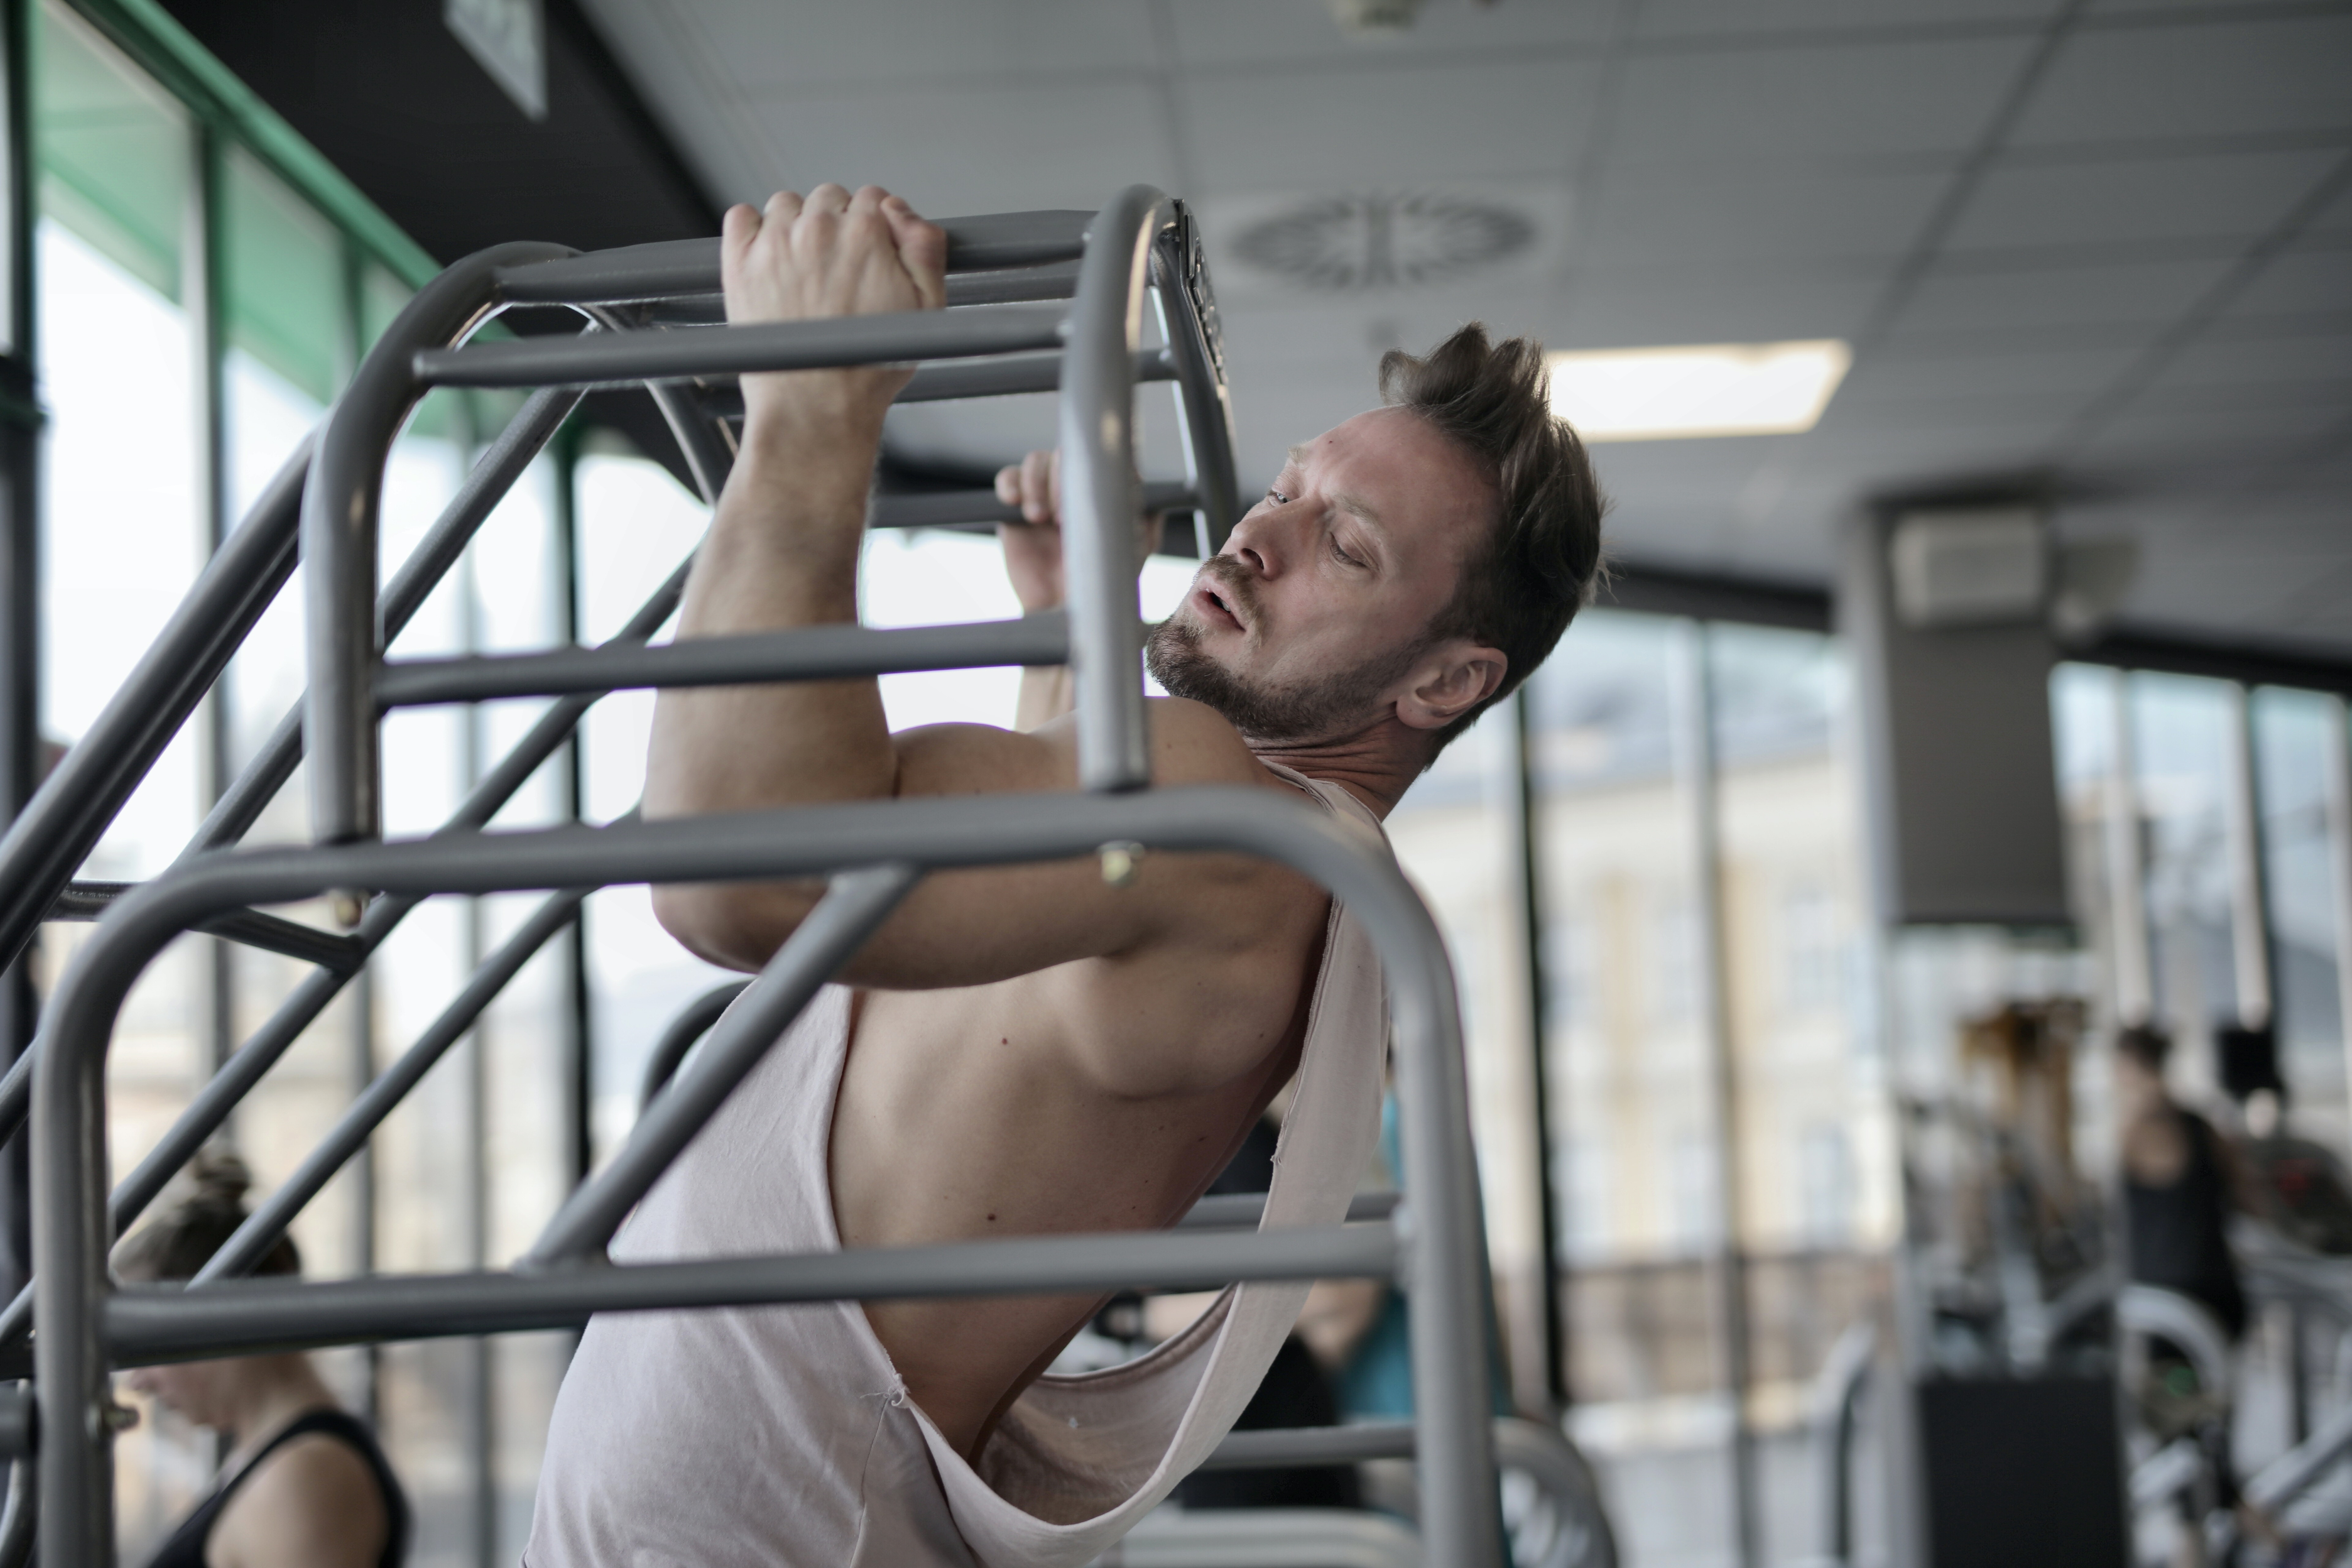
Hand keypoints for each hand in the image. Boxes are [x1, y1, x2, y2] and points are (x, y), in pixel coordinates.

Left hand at [721, 184, 945, 435]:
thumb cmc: (869, 368)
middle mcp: (818, 229)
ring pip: (786, 204)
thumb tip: (901, 210)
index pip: (872, 197)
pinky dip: (752, 230)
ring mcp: (774, 243)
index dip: (874, 224)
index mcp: (865, 234)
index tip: (869, 250)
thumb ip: (925, 248)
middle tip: (838, 267)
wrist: (816, 408)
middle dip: (837, 223)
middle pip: (829, 197)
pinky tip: (769, 260)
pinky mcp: (739, 262)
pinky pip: (741, 217)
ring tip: (804, 268)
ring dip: (796, 224)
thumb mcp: (927, 309)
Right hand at [994, 448, 1166, 614]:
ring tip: (1039, 518)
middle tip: (1062, 517)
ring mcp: (1044, 495)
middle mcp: (1074, 488)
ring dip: (1035, 483)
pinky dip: (1009, 482)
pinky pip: (1008, 478)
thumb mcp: (1133, 551)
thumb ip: (1147, 520)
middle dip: (1060, 479)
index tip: (1087, 500)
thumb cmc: (1100, 582)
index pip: (1098, 458)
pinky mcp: (1016, 508)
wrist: (1059, 610)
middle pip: (1063, 453)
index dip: (1091, 470)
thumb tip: (1157, 495)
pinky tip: (1014, 501)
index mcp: (1101, 492)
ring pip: (1036, 460)